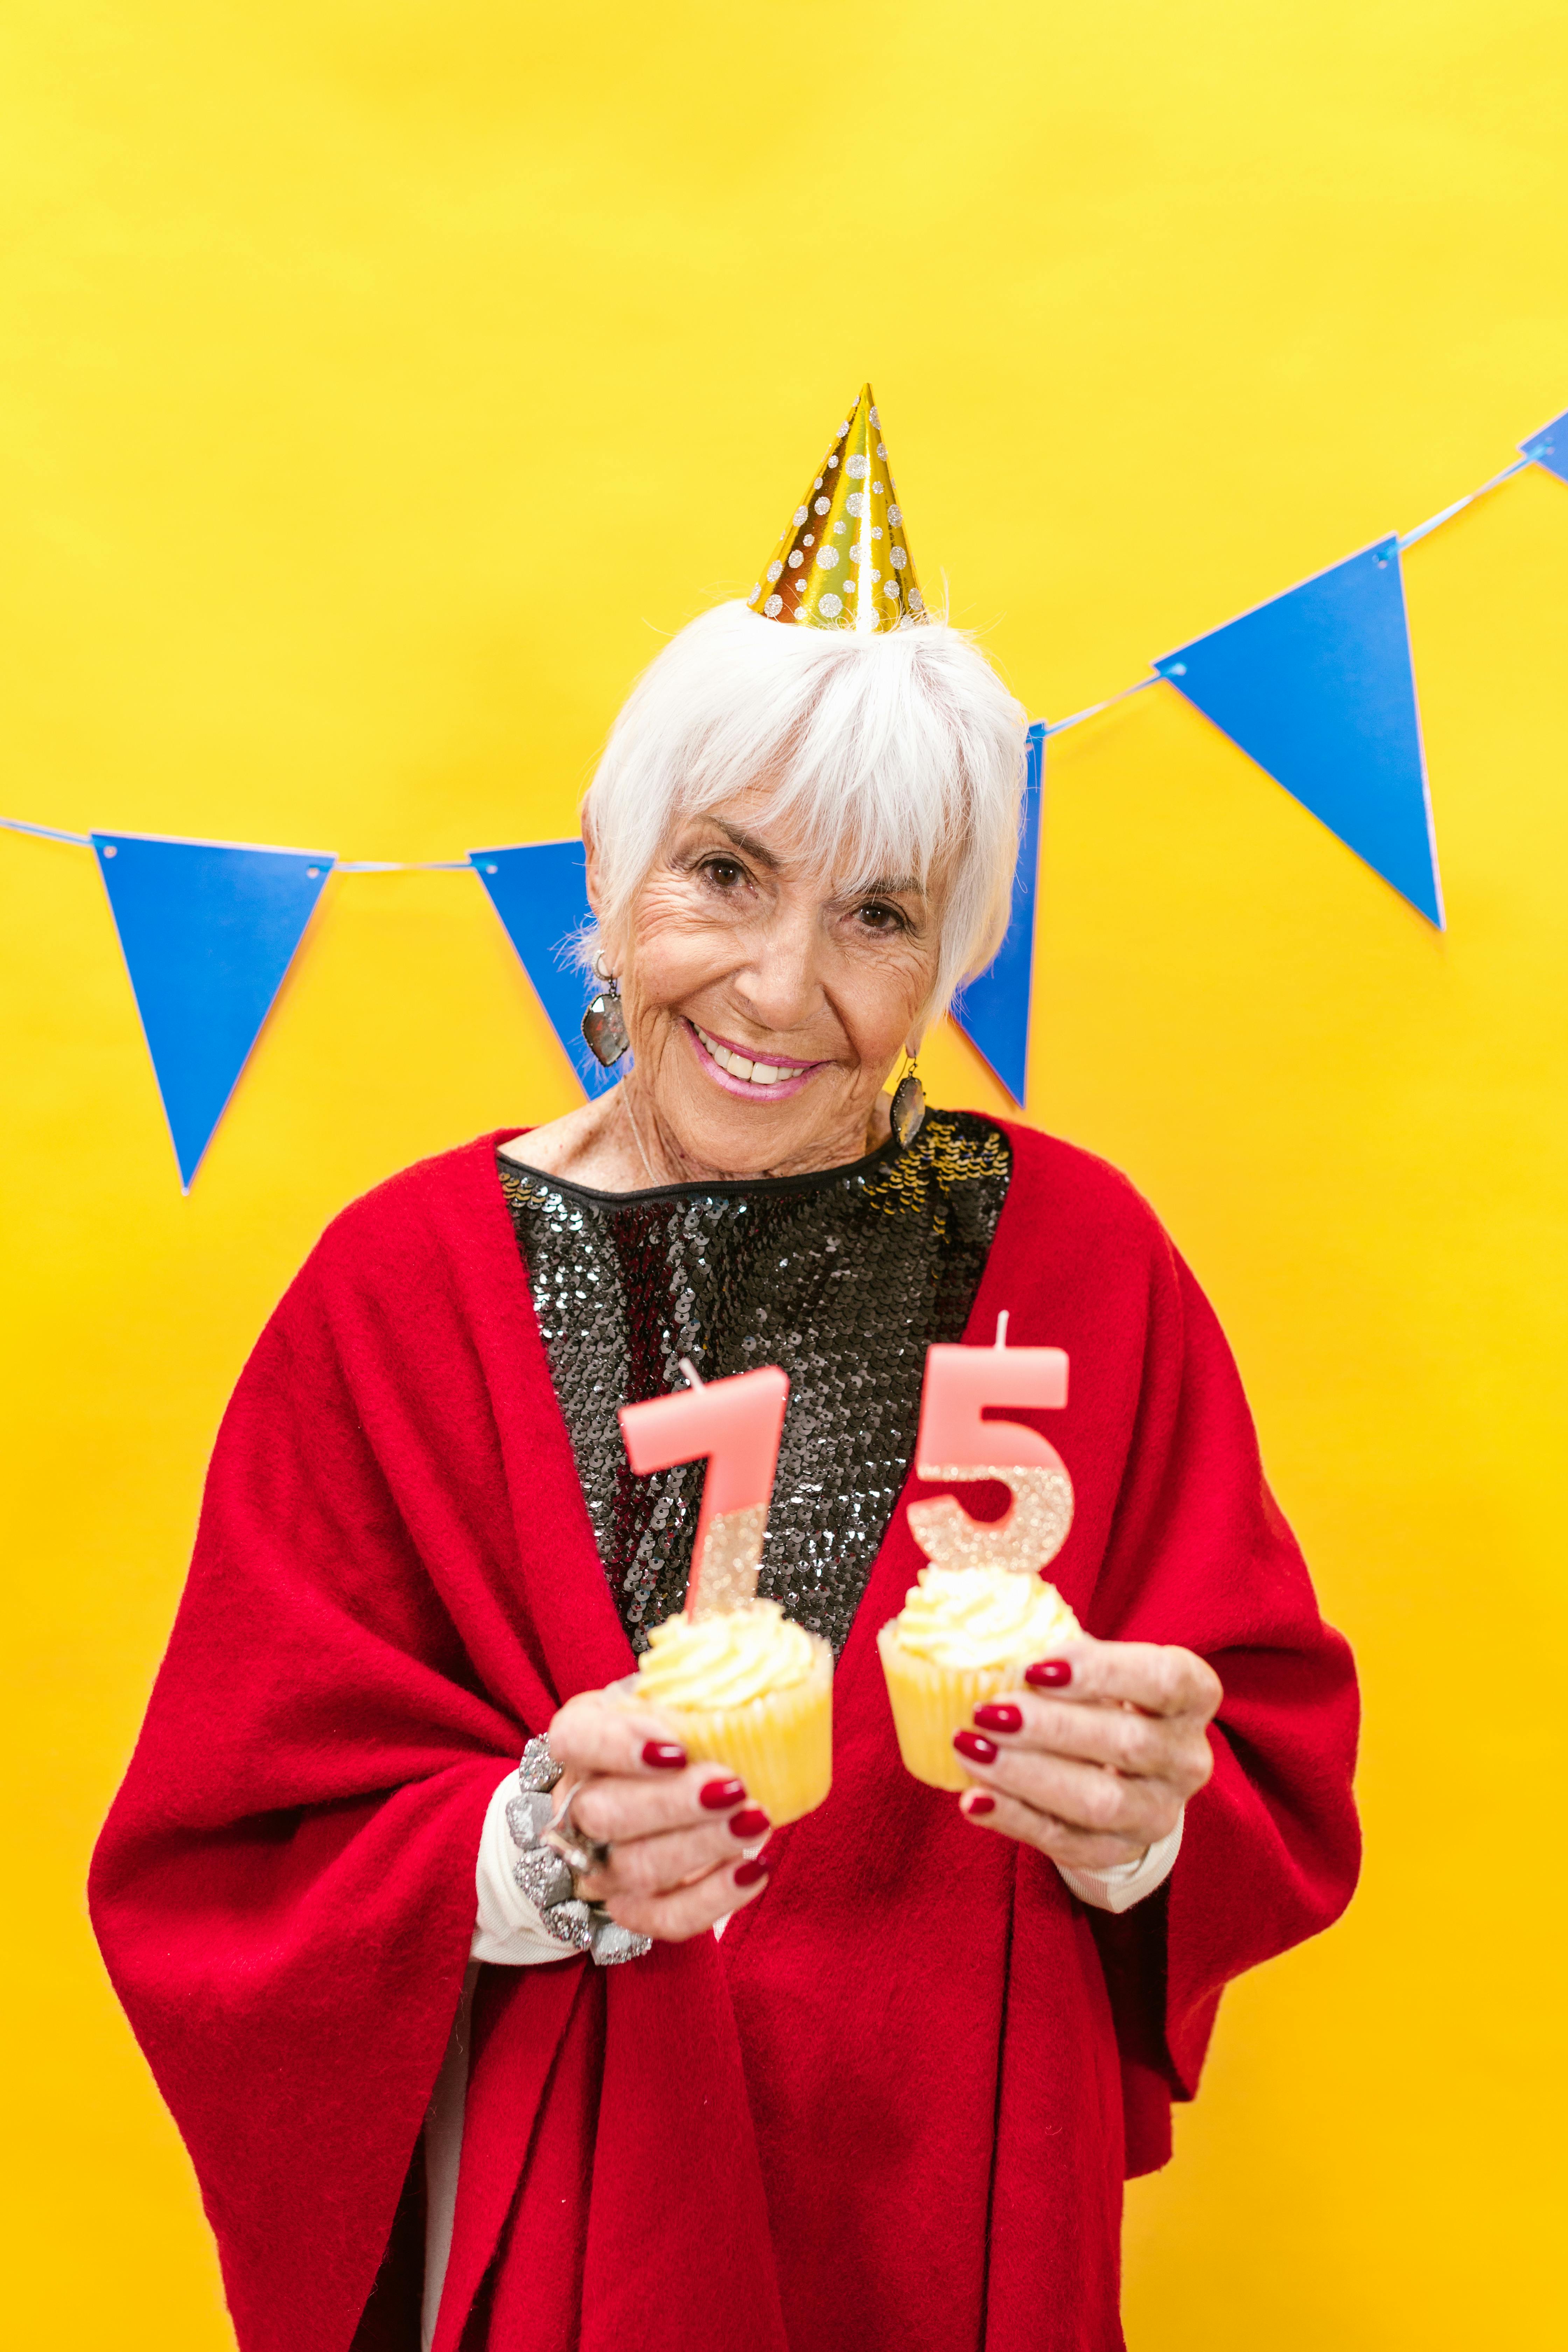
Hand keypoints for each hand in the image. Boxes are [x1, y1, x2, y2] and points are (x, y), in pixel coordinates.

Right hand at [544, 1689, 771, 1941]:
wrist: (639, 1795)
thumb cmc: (661, 1735)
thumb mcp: (663, 1696)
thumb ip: (690, 1677)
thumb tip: (730, 1642)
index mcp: (580, 1741)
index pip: (575, 1740)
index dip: (619, 1745)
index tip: (677, 1746)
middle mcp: (577, 1804)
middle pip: (604, 1813)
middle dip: (672, 1804)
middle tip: (734, 1786)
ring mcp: (598, 1864)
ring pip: (634, 1868)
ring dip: (700, 1848)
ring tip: (756, 1821)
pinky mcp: (630, 1909)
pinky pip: (662, 1919)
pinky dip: (711, 1899)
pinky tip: (753, 1869)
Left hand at [951, 1637, 1221, 1872]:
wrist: (1120, 1769)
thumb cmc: (1100, 1697)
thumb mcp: (1094, 1667)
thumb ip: (1059, 1655)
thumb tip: (990, 1642)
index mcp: (1193, 1695)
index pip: (1165, 1679)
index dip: (1102, 1672)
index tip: (1035, 1667)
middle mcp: (1188, 1758)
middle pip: (1128, 1743)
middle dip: (1050, 1727)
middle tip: (987, 1711)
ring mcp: (1159, 1812)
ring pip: (1100, 1801)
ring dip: (1026, 1774)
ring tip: (970, 1748)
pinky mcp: (1120, 1850)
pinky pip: (1067, 1841)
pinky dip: (1015, 1819)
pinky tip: (974, 1799)